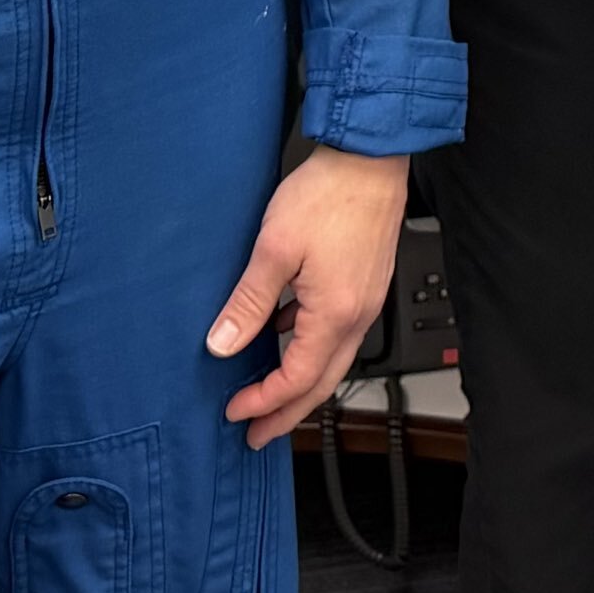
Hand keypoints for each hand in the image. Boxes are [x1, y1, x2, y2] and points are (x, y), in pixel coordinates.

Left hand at [209, 145, 409, 444]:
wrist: (370, 158)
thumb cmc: (329, 194)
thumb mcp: (274, 249)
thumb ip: (248, 302)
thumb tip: (223, 344)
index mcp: (335, 315)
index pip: (297, 379)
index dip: (263, 401)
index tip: (235, 410)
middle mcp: (358, 315)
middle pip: (322, 383)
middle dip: (287, 413)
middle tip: (258, 434)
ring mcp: (366, 299)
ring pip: (333, 360)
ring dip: (301, 384)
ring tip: (270, 395)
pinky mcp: (366, 282)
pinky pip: (339, 332)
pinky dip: (312, 349)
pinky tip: (288, 336)